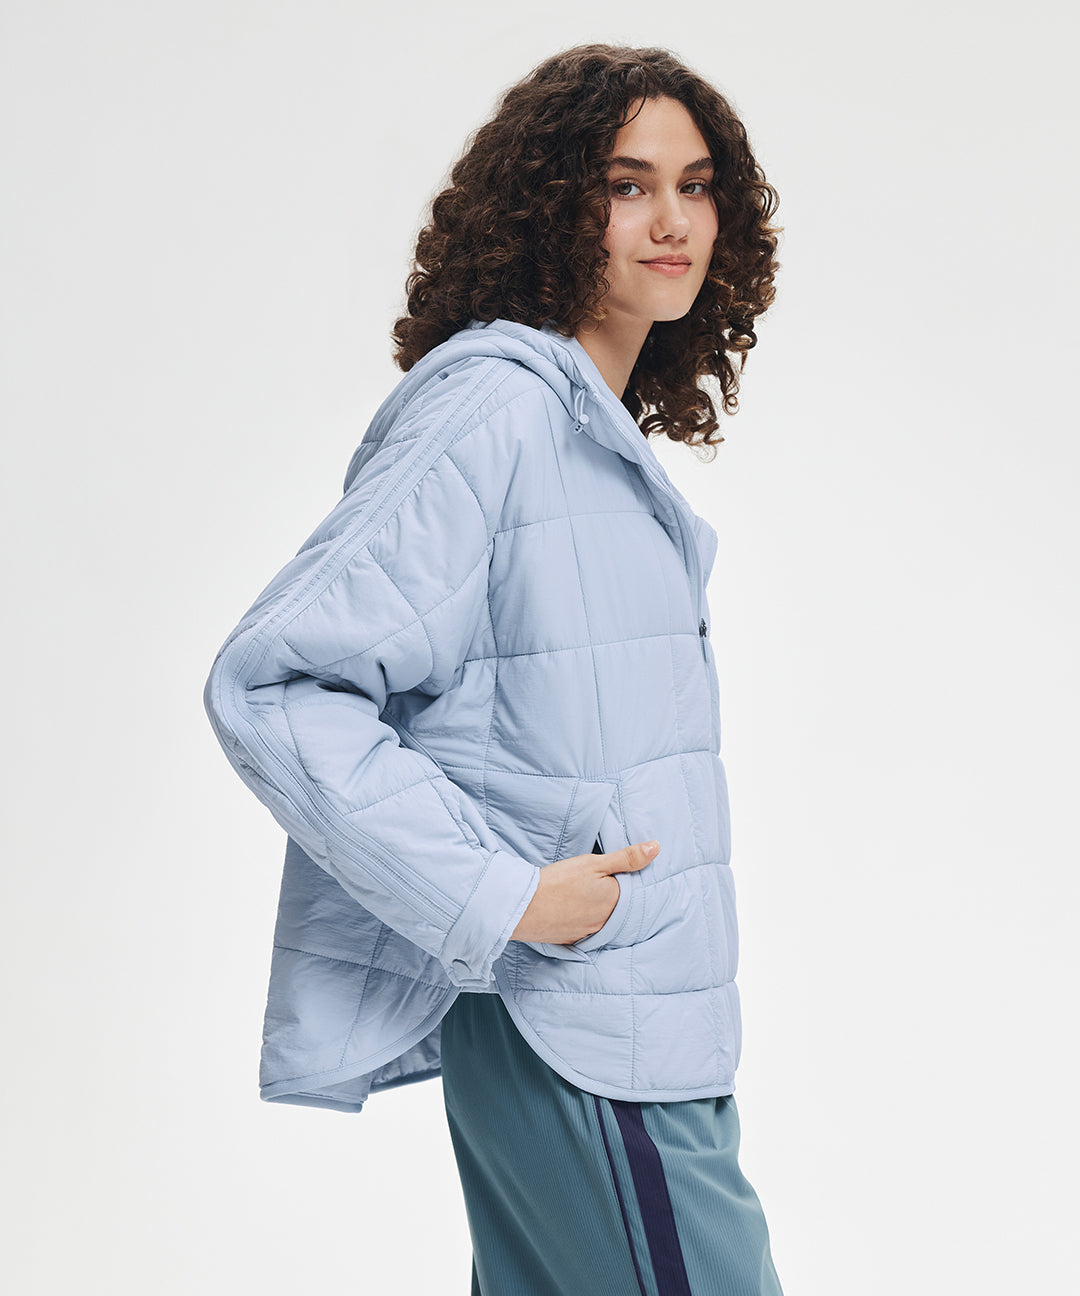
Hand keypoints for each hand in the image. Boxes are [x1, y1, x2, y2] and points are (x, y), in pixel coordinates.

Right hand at [510, 839, 659, 945]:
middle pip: (620, 907)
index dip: (629, 880)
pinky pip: (587, 929)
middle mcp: (608, 922)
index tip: (621, 872)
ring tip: (587, 895)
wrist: (523, 907)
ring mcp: (590, 933)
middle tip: (599, 882)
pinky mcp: (573, 940)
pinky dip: (585, 919)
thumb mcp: (594, 863)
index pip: (634, 891)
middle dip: (615, 896)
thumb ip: (627, 857)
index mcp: (617, 902)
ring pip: (604, 919)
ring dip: (601, 909)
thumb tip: (656, 848)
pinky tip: (575, 909)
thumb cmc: (558, 882)